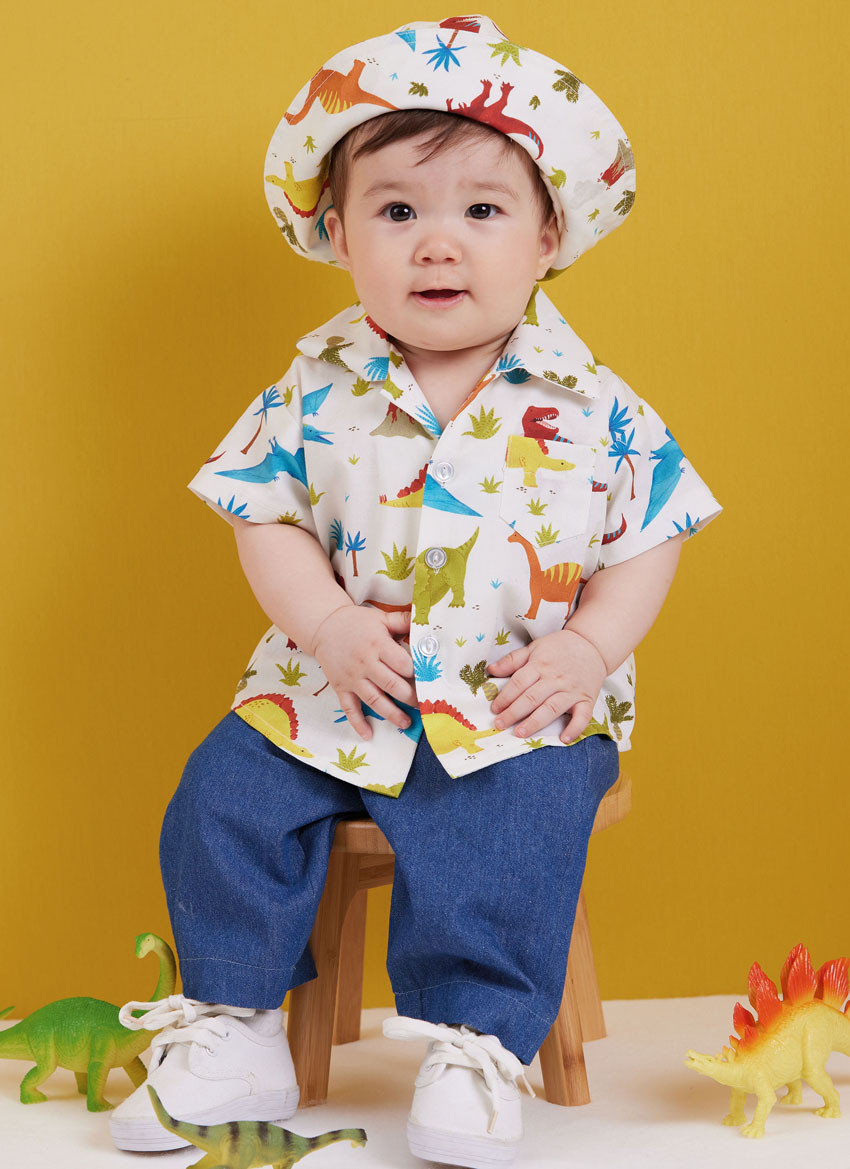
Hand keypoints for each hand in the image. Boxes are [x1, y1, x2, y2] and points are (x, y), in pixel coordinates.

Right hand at [311, 604, 414, 739]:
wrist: (324, 627)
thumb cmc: (357, 622)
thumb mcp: (381, 618)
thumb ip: (403, 621)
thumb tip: (425, 621)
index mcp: (378, 644)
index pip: (402, 664)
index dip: (416, 673)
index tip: (428, 680)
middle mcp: (365, 663)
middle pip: (392, 685)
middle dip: (410, 697)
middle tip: (423, 705)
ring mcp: (352, 678)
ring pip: (374, 700)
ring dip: (391, 714)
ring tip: (406, 723)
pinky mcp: (341, 687)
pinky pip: (349, 708)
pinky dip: (357, 723)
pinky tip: (368, 734)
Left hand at [486, 629, 607, 743]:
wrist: (592, 645)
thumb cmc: (559, 648)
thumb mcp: (534, 648)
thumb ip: (512, 660)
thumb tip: (491, 670)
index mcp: (540, 664)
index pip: (519, 682)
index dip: (505, 696)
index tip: (494, 708)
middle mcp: (555, 678)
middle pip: (532, 697)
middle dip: (514, 712)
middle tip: (500, 724)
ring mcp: (572, 690)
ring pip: (552, 708)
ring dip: (535, 722)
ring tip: (520, 733)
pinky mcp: (587, 699)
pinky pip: (582, 716)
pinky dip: (575, 728)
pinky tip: (564, 739)